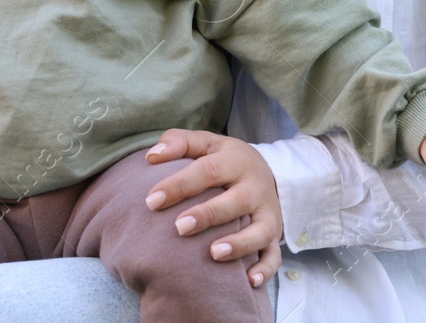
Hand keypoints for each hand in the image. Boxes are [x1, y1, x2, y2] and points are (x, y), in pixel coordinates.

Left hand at [144, 129, 281, 288]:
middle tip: (179, 227)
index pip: (208, 170)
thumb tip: (151, 156)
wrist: (266, 171)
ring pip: (260, 230)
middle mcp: (255, 186)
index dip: (180, 185)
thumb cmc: (224, 160)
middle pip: (237, 200)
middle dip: (208, 215)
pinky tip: (249, 282)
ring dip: (239, 244)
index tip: (151, 201)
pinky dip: (265, 269)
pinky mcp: (274, 235)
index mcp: (236, 161)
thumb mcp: (207, 144)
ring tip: (213, 254)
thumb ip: (180, 143)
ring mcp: (268, 212)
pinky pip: (274, 255)